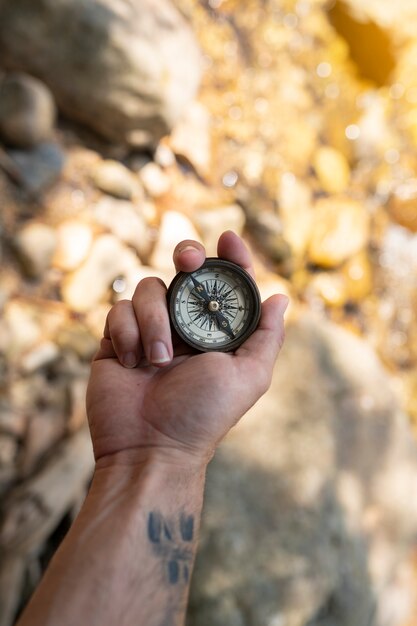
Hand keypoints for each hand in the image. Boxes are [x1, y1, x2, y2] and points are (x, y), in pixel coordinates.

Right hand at [86, 231, 288, 468]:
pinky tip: (133, 363)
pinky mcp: (116, 338)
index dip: (230, 257)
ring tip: (158, 360)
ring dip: (155, 320)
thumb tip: (280, 297)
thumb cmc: (204, 415)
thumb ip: (267, 337)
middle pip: (183, 270)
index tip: (230, 237)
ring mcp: (148, 329)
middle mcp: (183, 325)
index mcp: (215, 331)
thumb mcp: (249, 376)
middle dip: (187, 255)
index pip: (224, 283)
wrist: (150, 447)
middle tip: (188, 261)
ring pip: (148, 288)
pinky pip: (118, 310)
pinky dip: (127, 333)